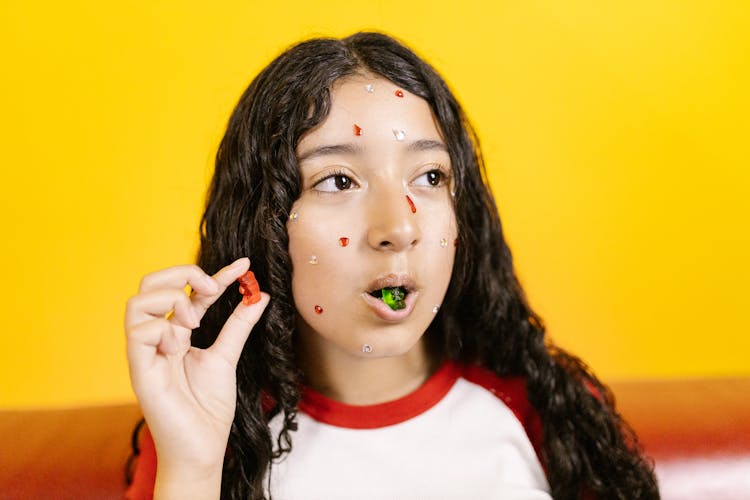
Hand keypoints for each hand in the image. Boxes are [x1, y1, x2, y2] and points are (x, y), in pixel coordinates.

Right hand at [124, 257, 268, 478]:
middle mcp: (156, 338)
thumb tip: (260, 294)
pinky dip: (163, 328)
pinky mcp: (139, 370)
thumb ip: (239, 325)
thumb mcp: (228, 356)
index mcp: (176, 334)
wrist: (203, 447)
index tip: (244, 265)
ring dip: (171, 300)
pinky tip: (179, 345)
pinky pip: (139, 331)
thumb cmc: (209, 408)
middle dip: (180, 273)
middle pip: (149, 284)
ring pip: (137, 301)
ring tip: (195, 320)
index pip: (189, 292)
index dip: (216, 274)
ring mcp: (145, 353)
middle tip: (210, 286)